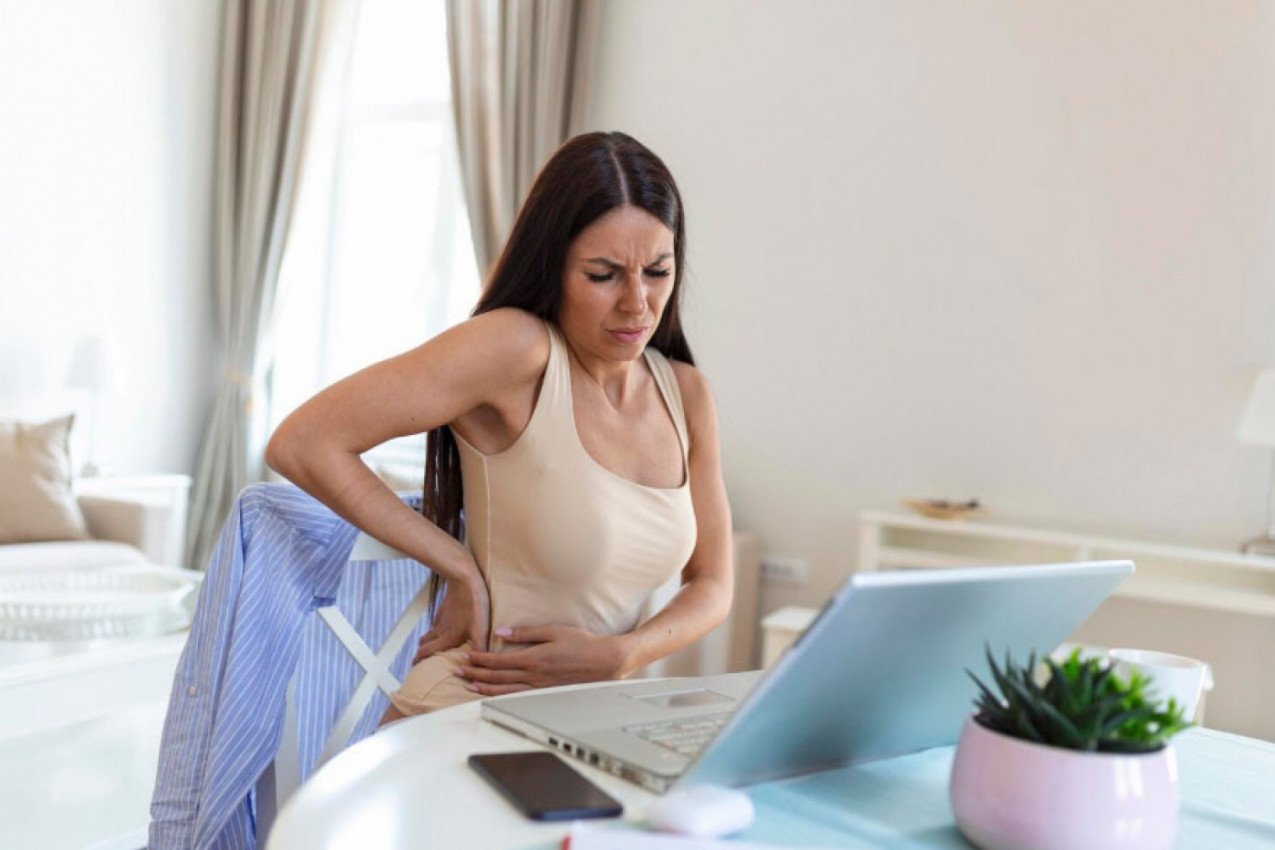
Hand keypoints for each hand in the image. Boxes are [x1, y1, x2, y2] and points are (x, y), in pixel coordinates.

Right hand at [412, 569, 490, 662]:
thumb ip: (479, 647)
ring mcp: (441, 619)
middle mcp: (440, 630)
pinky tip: (444, 630)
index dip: (418, 663)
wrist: (464, 579)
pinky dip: (436, 630)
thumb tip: (479, 665)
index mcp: (447, 638)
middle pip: (424, 645)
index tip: (414, 670)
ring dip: (426, 643)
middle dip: (420, 655)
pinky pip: (436, 623)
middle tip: (421, 663)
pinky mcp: (444, 610)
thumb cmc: (474, 604)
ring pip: (428, 634)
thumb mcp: (480, 628)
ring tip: (430, 649)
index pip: (426, 653)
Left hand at [458, 625, 631, 696]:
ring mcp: (539, 687)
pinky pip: (518, 696)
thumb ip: (527, 632)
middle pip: (497, 675)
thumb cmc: (583, 644)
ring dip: (485, 686)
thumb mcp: (554, 631)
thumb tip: (503, 632)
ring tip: (469, 684)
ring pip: (505, 689)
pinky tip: (493, 695)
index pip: (499, 660)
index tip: (468, 656)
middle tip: (458, 670)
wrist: (605, 662)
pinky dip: (502, 695)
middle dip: (476, 673)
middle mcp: (533, 675)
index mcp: (533, 658)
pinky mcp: (545, 692)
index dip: (481, 659)